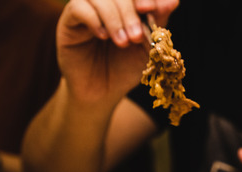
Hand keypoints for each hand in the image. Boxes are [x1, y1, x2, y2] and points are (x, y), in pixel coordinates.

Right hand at [57, 0, 178, 104]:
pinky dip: (94, 20)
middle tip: (136, 36)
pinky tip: (103, 37)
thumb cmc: (125, 68)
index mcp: (125, 5)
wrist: (102, 93)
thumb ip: (159, 22)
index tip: (150, 8)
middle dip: (129, 11)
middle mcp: (106, 3)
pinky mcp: (68, 21)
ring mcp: (86, 9)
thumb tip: (173, 0)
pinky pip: (78, 8)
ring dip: (114, 18)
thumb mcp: (147, 47)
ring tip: (123, 42)